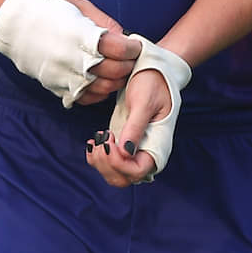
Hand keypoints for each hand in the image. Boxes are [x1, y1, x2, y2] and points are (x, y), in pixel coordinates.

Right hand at [0, 0, 138, 107]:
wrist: (11, 20)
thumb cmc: (45, 9)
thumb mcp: (80, 7)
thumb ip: (104, 24)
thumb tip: (123, 37)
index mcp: (83, 37)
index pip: (122, 50)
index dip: (132, 48)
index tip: (132, 45)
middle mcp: (75, 59)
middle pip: (116, 71)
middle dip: (127, 64)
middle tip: (127, 58)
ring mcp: (65, 75)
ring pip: (104, 88)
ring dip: (115, 80)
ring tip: (115, 69)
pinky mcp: (57, 85)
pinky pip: (85, 98)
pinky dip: (97, 93)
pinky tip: (98, 80)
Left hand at [87, 66, 170, 186]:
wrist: (153, 74)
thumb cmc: (153, 85)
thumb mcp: (143, 103)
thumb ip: (135, 128)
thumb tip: (125, 152)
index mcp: (158, 147)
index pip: (136, 172)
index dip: (118, 163)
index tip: (111, 140)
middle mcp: (147, 154)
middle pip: (122, 178)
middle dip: (106, 164)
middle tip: (102, 139)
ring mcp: (134, 152)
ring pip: (113, 174)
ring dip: (99, 161)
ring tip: (98, 138)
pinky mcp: (124, 146)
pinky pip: (108, 163)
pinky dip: (96, 157)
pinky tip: (93, 141)